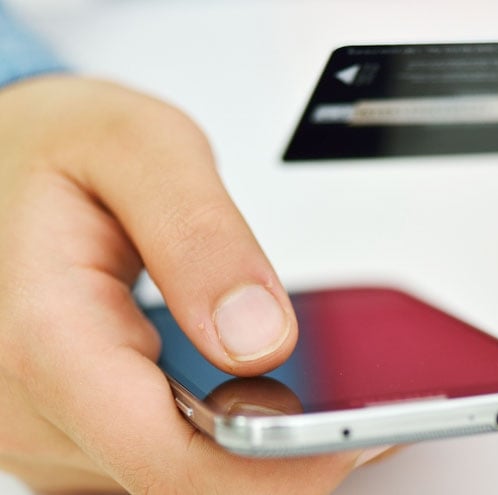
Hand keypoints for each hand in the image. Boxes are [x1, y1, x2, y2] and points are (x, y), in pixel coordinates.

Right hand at [0, 76, 379, 493]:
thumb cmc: (49, 146)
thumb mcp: (135, 149)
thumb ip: (201, 238)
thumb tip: (259, 338)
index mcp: (48, 340)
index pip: (171, 463)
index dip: (275, 469)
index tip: (351, 436)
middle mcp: (33, 411)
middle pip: (182, 485)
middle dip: (279, 457)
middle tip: (351, 404)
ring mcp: (46, 433)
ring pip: (174, 482)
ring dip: (250, 454)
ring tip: (311, 395)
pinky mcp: (66, 436)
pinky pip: (158, 464)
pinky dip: (219, 446)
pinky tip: (257, 404)